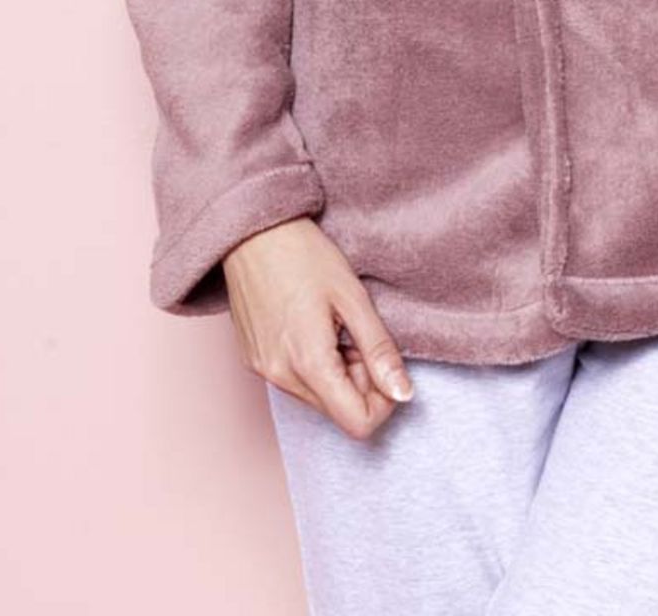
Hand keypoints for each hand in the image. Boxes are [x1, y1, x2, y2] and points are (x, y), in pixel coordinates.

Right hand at [222, 216, 414, 438]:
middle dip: (360, 383)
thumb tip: (404, 395)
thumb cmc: (304, 255)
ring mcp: (263, 371)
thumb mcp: (353, 298)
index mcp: (309, 364)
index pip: (357, 424)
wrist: (253, 232)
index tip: (384, 363)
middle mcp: (280, 377)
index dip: (383, 401)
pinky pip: (294, 382)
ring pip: (316, 398)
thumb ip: (379, 350)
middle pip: (337, 412)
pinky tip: (311, 326)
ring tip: (335, 327)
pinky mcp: (254, 361)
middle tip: (359, 336)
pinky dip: (313, 365)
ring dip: (337, 373)